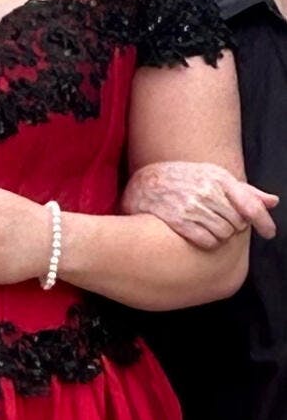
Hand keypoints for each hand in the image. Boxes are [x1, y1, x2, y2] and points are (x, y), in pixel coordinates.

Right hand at [121, 161, 277, 248]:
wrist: (146, 184)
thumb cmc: (184, 180)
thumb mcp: (214, 177)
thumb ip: (245, 192)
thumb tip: (273, 202)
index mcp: (220, 178)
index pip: (249, 203)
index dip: (263, 221)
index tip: (270, 233)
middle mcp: (208, 190)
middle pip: (237, 222)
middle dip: (233, 227)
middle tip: (220, 222)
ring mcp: (193, 205)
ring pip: (223, 234)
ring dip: (220, 236)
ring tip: (208, 227)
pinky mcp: (179, 220)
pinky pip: (206, 241)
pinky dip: (207, 242)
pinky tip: (199, 235)